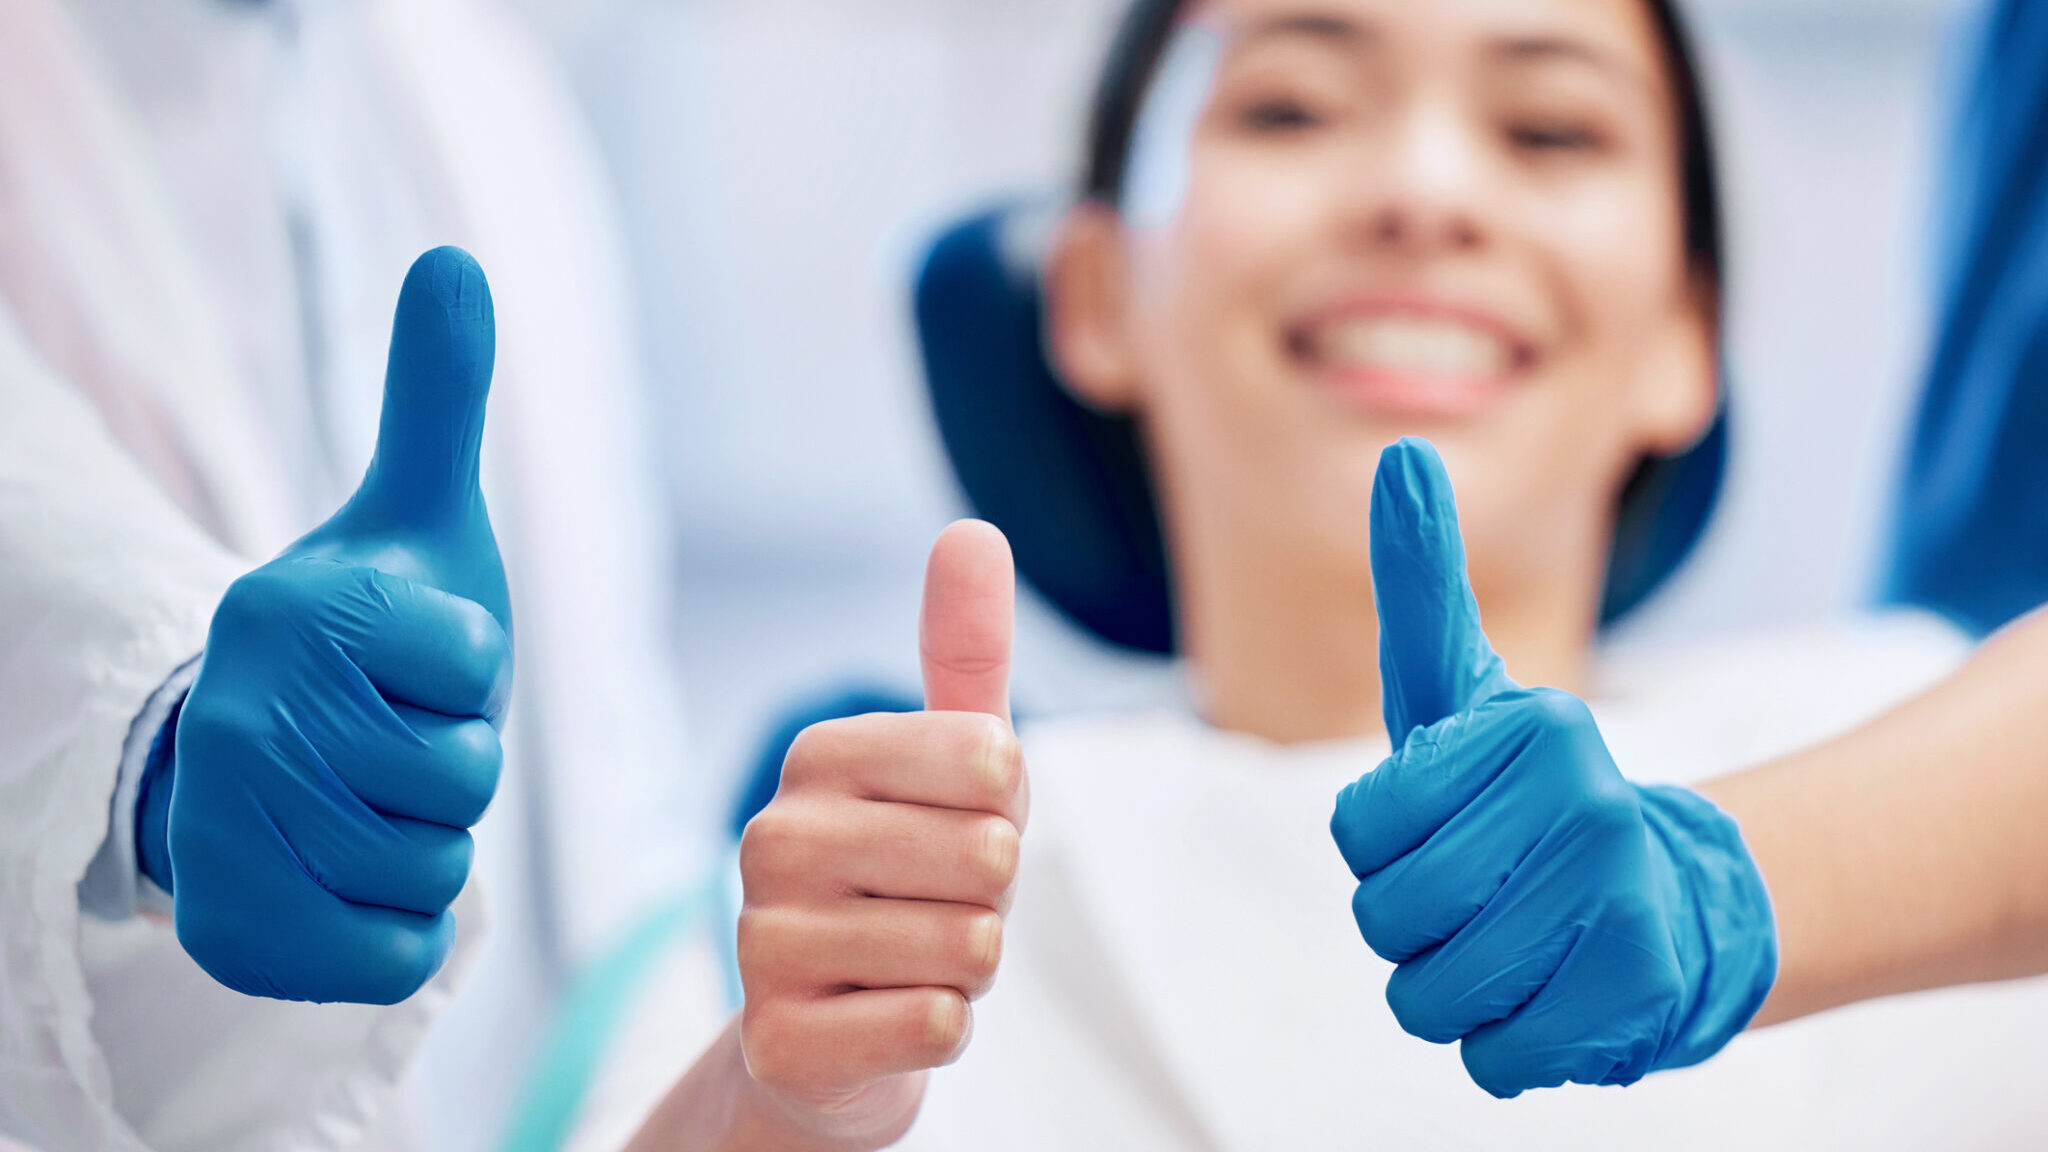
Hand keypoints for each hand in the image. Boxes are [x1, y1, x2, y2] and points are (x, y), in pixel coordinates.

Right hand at [142, 247, 512, 1003]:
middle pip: (463, 778)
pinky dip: (401, 926)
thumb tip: (455, 259)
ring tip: (371, 804)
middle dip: (455, 767)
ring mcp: (228, 831)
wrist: (262, 760)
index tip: (417, 661)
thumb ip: (435, 398)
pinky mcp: (234, 935)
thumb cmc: (372, 639)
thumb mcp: (414, 515)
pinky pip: (400, 953)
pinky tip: (349, 876)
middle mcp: (244, 718)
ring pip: (436, 867)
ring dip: (430, 844)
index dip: (471, 674)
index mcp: (296, 610)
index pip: (476, 667)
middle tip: (394, 742)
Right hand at [734, 521, 1022, 1148]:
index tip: (956, 825)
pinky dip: (942, 1029)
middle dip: (993, 897)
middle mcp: (772, 837)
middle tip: (938, 904)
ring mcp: (763, 942)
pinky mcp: (780, 1041)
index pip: (995, 761)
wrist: (834, 1027)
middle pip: (989, 858)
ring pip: (970, 947)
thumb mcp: (951, 761)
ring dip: (970, 967)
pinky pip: (936, 1025)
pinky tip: (890, 1016)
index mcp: (818, 755)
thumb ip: (963, 650)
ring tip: (912, 959)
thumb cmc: (911, 875)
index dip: (1008, 809)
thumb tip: (971, 530)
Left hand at [1328, 438, 1775, 1096]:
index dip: (1382, 848)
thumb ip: (1424, 584)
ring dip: (1451, 989)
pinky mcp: (1636, 1003)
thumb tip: (1400, 455)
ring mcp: (1619, 908)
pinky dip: (1504, 1044)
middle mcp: (1588, 810)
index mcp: (1537, 730)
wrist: (1677, 900)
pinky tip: (1550, 996)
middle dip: (1410, 924)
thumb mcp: (1470, 689)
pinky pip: (1492, 1059)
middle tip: (1476, 898)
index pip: (1360, 833)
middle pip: (1389, 920)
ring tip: (1511, 945)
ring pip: (1428, 1000)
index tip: (1445, 825)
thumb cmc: (1532, 794)